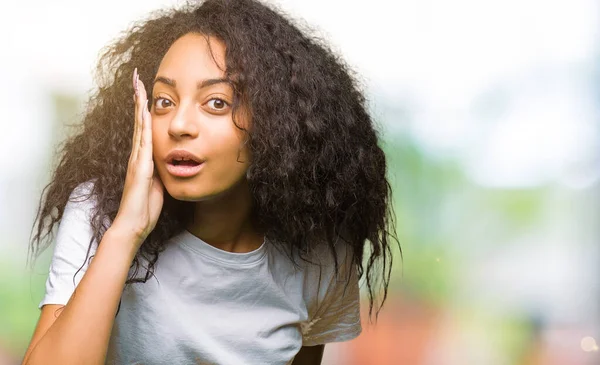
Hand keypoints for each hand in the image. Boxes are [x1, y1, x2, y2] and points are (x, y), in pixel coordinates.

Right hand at [112, 68, 163, 246]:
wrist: (133, 226)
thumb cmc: (145, 209)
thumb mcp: (158, 185)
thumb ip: (161, 172)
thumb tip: (169, 163)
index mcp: (143, 159)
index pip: (143, 128)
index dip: (144, 109)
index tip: (145, 90)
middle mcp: (137, 156)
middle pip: (138, 121)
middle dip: (137, 98)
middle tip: (136, 77)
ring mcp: (137, 161)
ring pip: (139, 126)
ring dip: (139, 105)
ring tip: (138, 84)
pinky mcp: (139, 169)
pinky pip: (143, 143)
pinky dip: (142, 126)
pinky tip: (144, 111)